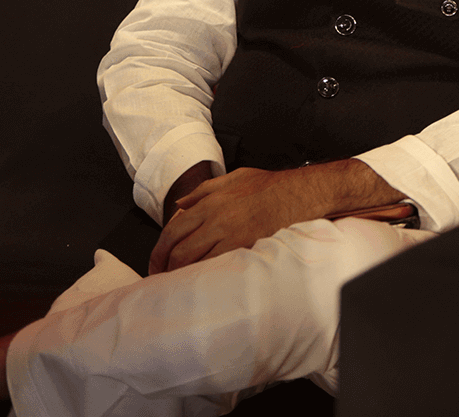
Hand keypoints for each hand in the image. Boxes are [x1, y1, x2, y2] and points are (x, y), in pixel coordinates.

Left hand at [149, 166, 326, 273]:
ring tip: (178, 281)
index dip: (159, 250)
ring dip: (181, 273)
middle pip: (176, 248)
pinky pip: (213, 265)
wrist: (301, 194)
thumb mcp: (236, 177)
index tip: (157, 261)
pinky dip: (202, 274)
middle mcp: (214, 218)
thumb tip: (181, 204)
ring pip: (191, 259)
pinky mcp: (243, 246)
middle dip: (164, 266)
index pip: (172, 230)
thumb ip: (205, 189)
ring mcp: (228, 233)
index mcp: (210, 202)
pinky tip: (201, 279)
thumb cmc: (273, 186)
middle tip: (162, 276)